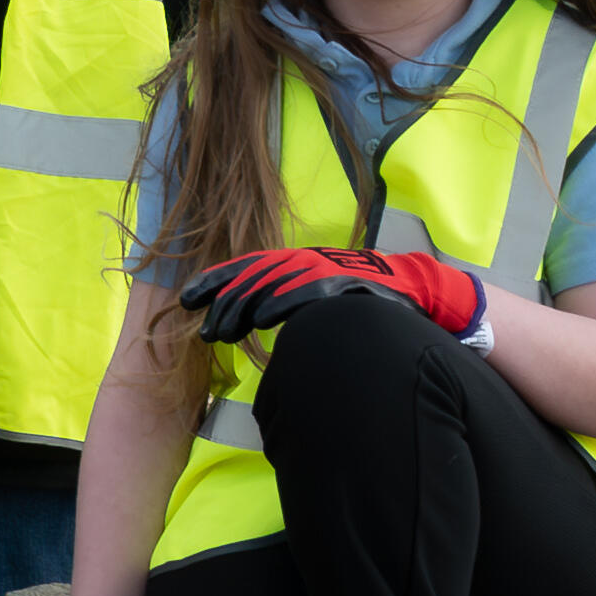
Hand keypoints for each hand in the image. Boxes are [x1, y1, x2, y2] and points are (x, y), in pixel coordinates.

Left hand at [176, 244, 483, 346]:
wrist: (410, 287)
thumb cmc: (355, 295)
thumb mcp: (312, 291)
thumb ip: (278, 300)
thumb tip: (245, 317)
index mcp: (291, 261)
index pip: (243, 268)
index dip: (213, 281)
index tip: (185, 299)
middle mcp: (301, 260)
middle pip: (250, 280)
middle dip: (223, 306)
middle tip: (207, 334)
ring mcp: (322, 269)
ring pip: (270, 286)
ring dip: (242, 310)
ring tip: (223, 334)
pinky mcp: (342, 283)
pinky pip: (305, 292)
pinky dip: (282, 303)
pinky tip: (263, 319)